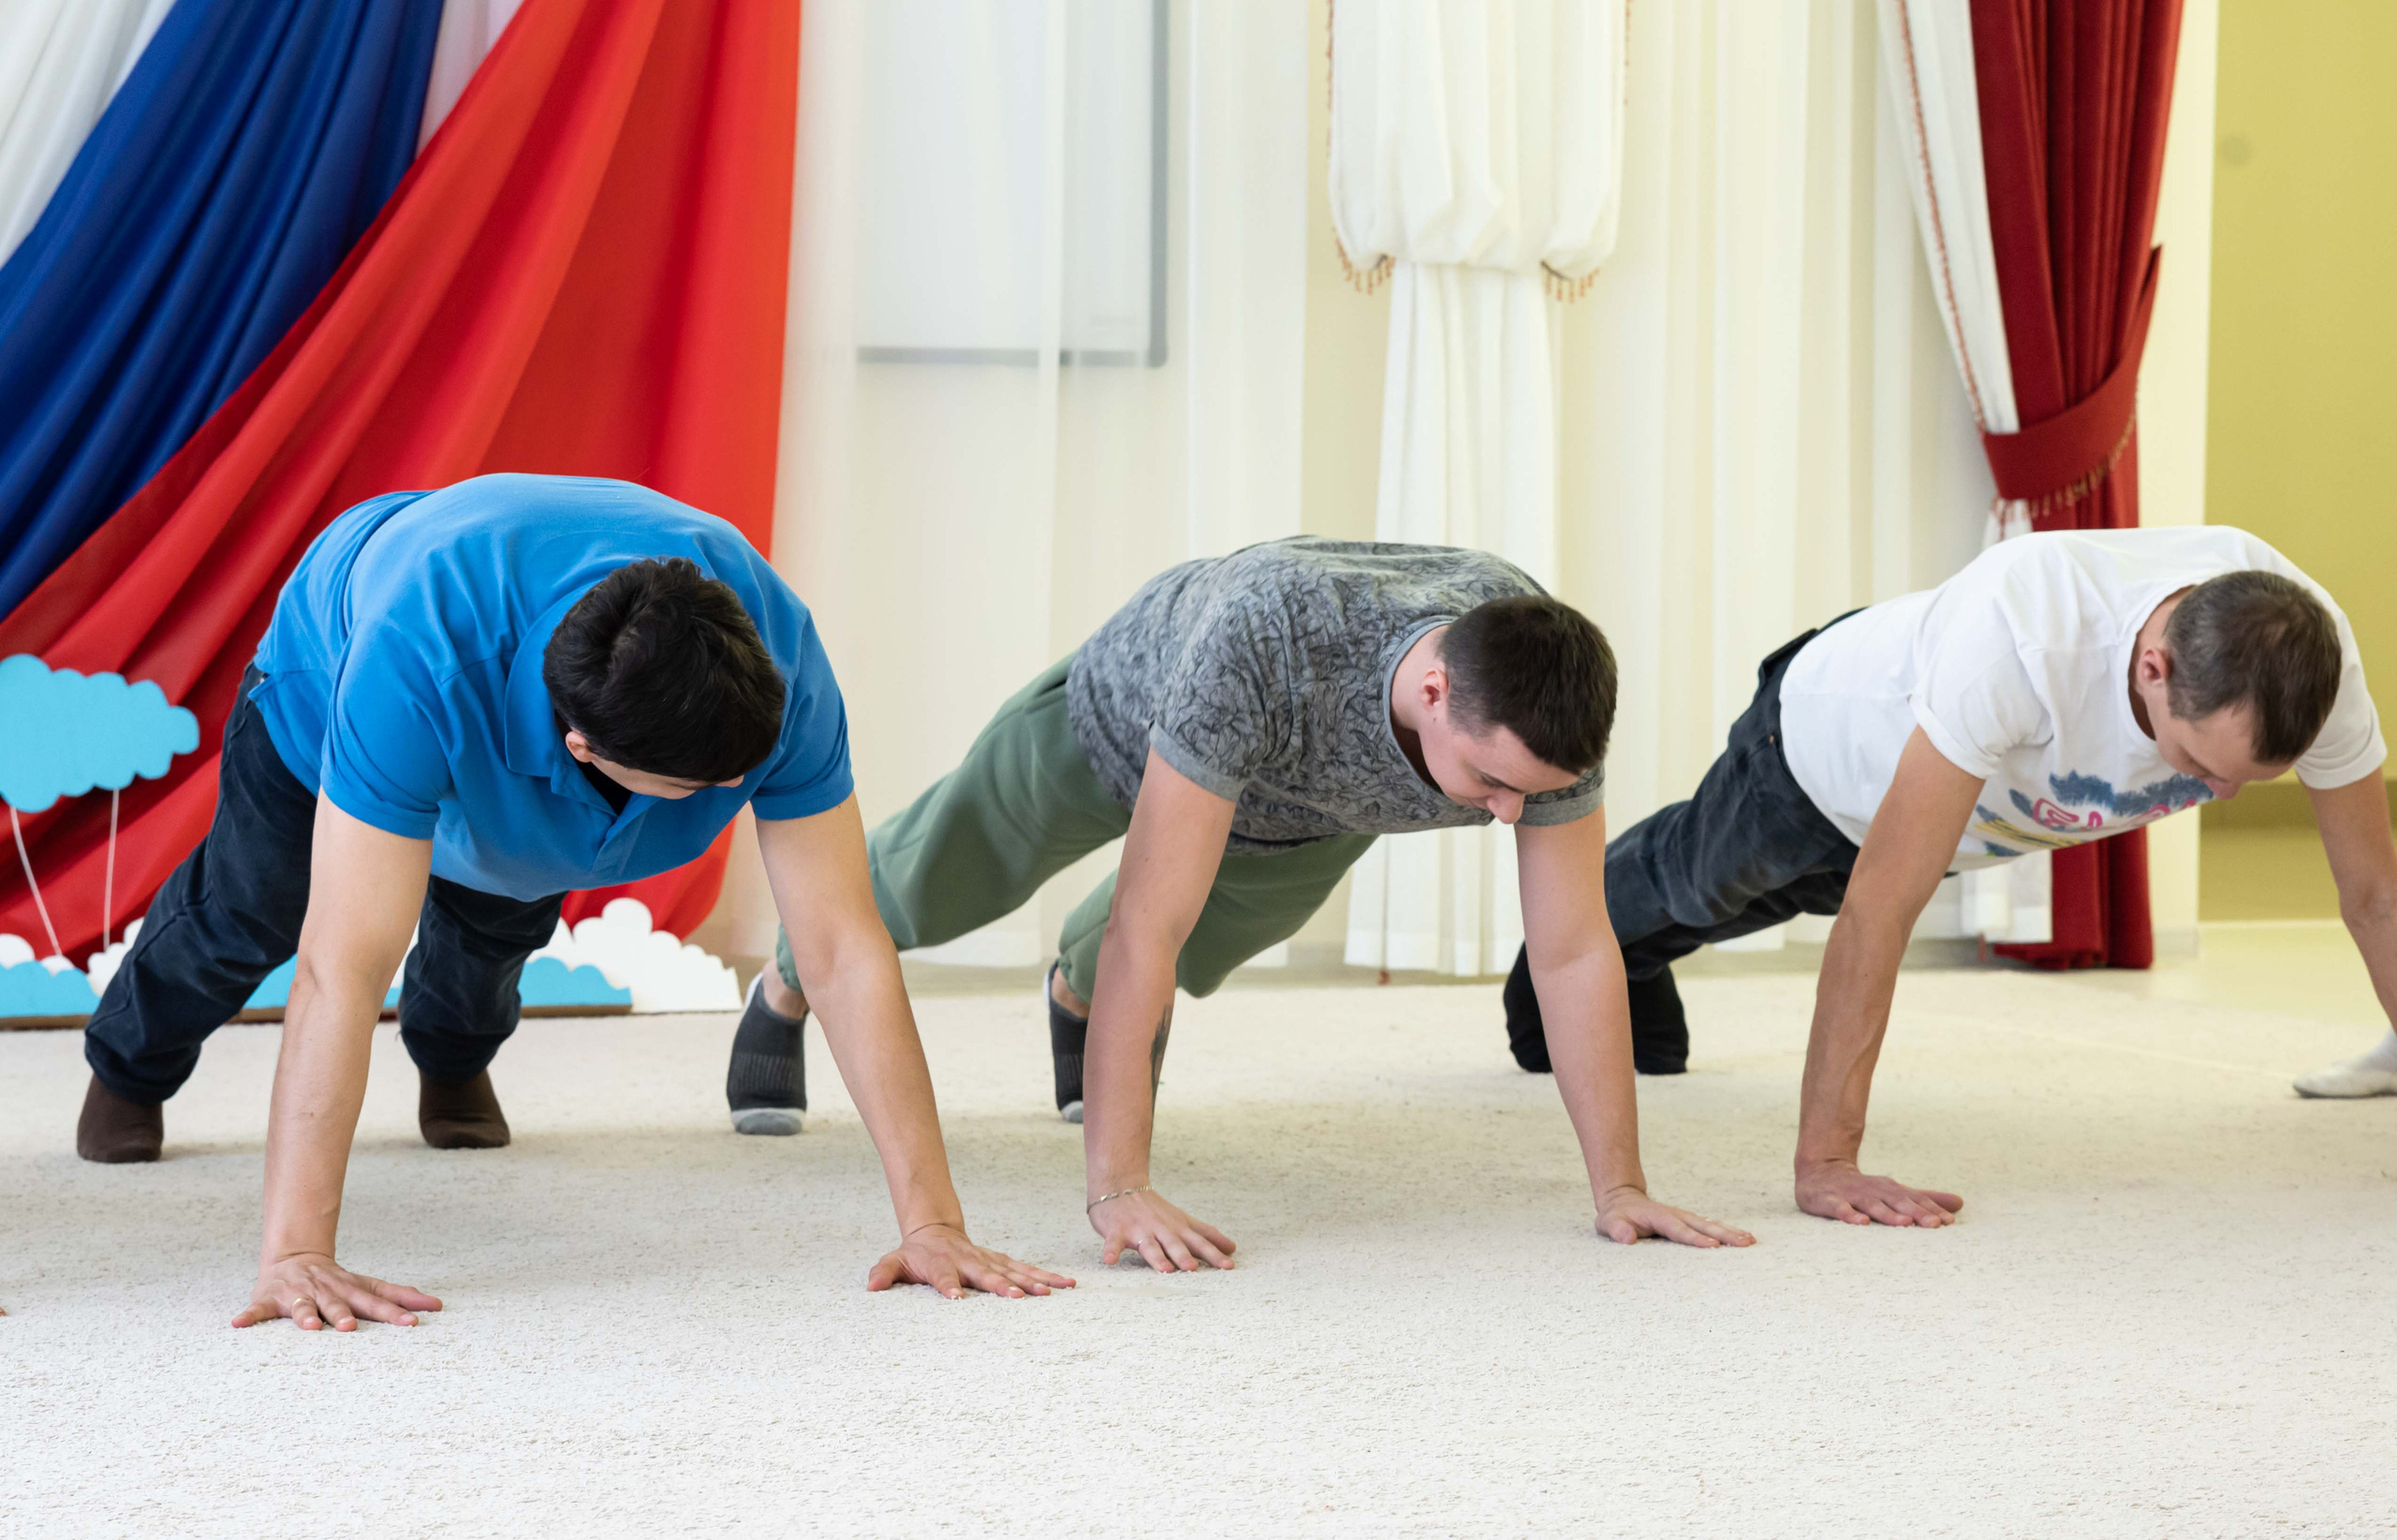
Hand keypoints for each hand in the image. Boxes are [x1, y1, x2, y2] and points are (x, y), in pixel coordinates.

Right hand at [232, 1252, 441, 1330]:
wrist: (295, 1257)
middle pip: (339, 1303)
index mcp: (351, 1288)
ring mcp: (297, 1294)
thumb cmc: (338, 1282)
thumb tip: (439, 1305)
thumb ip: (400, 1296)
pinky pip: (256, 1311)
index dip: (396, 1310)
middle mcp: (326, 1289)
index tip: (413, 1323)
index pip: (378, 1299)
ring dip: (305, 1315)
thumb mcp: (369, 1286)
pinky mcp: (269, 1300)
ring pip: (301, 1306)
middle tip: (351, 1327)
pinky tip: (237, 1325)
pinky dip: (247, 1317)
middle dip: (345, 1314)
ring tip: (308, 1327)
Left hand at [866, 1223, 1077, 1298]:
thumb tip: (870, 1287)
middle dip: (1001, 1286)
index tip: (957, 1299)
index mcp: (941, 1263)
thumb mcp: (894, 1260)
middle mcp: (968, 1260)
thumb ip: (883, 1273)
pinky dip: (1045, 1276)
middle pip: (986, 1274)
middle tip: (1017, 1298)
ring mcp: (988, 1260)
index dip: (949, 1286)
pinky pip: (1025, 1269)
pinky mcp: (1002, 1261)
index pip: (944, 1276)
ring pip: (1013, 1270)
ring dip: (1033, 1281)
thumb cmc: (914, 1253)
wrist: (935, 1230)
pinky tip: (1065, 1284)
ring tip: (1054, 1291)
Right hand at [1089, 1187, 1235, 1271]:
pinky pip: (1113, 1242)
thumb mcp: (1182, 1220)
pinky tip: (1110, 1260)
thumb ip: (1205, 1234)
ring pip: (1149, 1245)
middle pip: (1174, 1244)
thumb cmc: (1154, 1210)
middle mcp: (1161, 1229)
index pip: (1199, 1241)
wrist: (1120, 1185)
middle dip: (1183, 1255)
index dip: (1213, 1253)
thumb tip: (1232, 1248)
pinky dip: (1111, 1251)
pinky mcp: (1117, 1231)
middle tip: (1193, 1268)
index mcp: (1177, 1228)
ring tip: (1164, 1269)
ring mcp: (1138, 1229)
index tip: (1228, 1265)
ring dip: (1156, 1257)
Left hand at [1594, 1186, 1756, 1247]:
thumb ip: (1617, 1229)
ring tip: (1751, 1241)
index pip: (1679, 1231)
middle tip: (1746, 1242)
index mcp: (1660, 1217)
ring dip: (1730, 1233)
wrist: (1622, 1200)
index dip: (1695, 1239)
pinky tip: (1740, 1239)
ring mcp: (1684, 1218)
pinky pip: (1708, 1228)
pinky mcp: (1687, 1222)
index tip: (1713, 1247)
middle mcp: (1676, 1216)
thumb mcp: (1609, 1223)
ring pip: (1710, 1226)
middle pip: (1703, 1226)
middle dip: (1725, 1235)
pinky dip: (1725, 1233)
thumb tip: (1626, 1238)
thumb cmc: (1615, 1216)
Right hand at [1795, 1161, 1962, 1226]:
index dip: (1932, 1210)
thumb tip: (1960, 1203)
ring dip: (1888, 1214)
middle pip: (1898, 1202)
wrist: (1820, 1172)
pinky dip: (1850, 1215)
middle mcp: (1875, 1190)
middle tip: (1935, 1225)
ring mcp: (1852, 1195)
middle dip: (1917, 1213)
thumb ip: (1925, 1198)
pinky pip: (1841, 1209)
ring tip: (1905, 1223)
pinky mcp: (1831, 1200)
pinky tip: (1861, 1223)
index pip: (1915, 1199)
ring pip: (1873, 1205)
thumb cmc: (1864, 1188)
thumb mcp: (1895, 1191)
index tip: (1949, 1222)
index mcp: (1891, 1189)